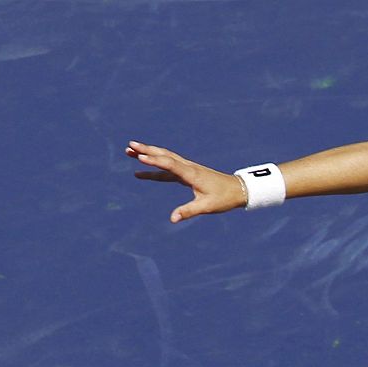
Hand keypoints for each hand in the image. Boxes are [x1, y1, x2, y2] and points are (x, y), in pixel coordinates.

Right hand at [126, 141, 245, 222]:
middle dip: (146, 150)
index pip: (170, 164)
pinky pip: (167, 168)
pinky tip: (141, 171)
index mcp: (192, 174)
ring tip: (130, 151)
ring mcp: (187, 169)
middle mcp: (188, 168)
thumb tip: (172, 219)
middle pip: (164, 155)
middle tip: (129, 146)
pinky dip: (154, 167)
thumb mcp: (206, 207)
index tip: (139, 158)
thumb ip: (189, 211)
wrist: (238, 190)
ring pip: (165, 158)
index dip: (154, 161)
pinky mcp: (187, 173)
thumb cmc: (224, 198)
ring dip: (148, 154)